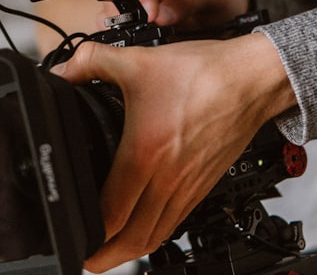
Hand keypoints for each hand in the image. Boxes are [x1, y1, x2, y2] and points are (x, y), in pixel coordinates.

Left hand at [52, 33, 296, 271]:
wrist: (253, 78)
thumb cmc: (204, 74)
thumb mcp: (138, 60)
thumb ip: (92, 60)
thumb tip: (63, 70)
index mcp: (145, 155)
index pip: (110, 215)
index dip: (88, 236)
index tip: (73, 238)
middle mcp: (168, 179)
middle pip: (133, 240)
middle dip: (104, 258)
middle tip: (85, 259)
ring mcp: (189, 186)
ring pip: (156, 237)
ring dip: (130, 250)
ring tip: (109, 251)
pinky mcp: (204, 184)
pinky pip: (176, 222)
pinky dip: (156, 233)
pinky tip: (146, 225)